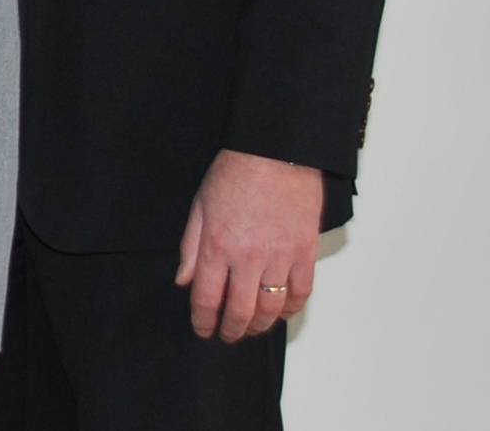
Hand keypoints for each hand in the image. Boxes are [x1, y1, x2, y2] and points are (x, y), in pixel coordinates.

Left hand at [175, 148, 321, 341]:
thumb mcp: (199, 207)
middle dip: (231, 330)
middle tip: (227, 336)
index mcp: (217, 247)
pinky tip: (282, 312)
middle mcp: (249, 259)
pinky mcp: (305, 253)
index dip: (204, 321)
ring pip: (272, 308)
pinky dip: (292, 308)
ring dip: (260, 326)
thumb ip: (191, 248)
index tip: (203, 329)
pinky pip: (301, 293)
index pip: (208, 299)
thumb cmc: (234, 174)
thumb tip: (184, 281)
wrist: (275, 153)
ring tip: (251, 329)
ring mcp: (280, 258)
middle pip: (241, 311)